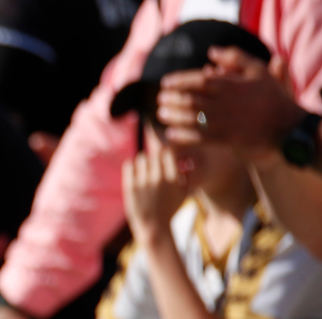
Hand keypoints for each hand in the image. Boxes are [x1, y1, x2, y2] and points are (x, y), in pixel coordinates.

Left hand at [122, 148, 187, 241]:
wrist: (153, 227)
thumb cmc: (170, 210)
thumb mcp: (185, 194)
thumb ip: (188, 177)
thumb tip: (188, 162)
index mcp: (173, 178)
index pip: (169, 152)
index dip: (166, 150)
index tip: (164, 153)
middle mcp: (159, 178)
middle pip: (155, 153)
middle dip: (154, 155)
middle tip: (153, 159)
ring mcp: (144, 182)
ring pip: (141, 158)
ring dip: (143, 159)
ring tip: (144, 164)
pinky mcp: (130, 187)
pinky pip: (129, 165)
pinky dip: (131, 164)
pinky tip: (134, 168)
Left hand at [157, 48, 304, 161]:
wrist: (286, 125)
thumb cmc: (270, 95)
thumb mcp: (258, 71)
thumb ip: (235, 58)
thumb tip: (211, 51)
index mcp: (232, 85)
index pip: (199, 80)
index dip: (179, 81)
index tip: (165, 82)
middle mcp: (226, 103)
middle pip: (191, 100)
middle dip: (172, 99)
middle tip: (160, 98)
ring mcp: (225, 122)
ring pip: (192, 119)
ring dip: (173, 117)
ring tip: (161, 114)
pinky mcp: (226, 139)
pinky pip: (199, 139)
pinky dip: (182, 137)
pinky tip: (170, 135)